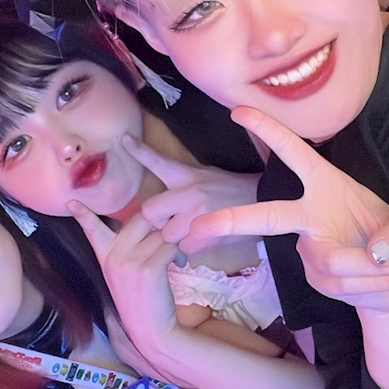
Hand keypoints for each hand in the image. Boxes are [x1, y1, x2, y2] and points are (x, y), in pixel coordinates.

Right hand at [69, 201, 180, 353]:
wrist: (151, 331)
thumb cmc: (142, 299)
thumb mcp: (124, 273)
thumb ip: (127, 248)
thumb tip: (145, 220)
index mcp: (106, 256)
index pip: (92, 230)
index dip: (83, 215)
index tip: (72, 201)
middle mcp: (114, 256)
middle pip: (142, 218)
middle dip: (160, 223)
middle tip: (169, 236)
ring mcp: (129, 262)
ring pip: (160, 232)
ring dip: (174, 240)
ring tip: (176, 255)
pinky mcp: (148, 269)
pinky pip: (170, 246)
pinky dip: (179, 253)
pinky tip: (179, 264)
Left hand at [123, 133, 260, 255]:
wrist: (264, 201)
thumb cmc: (231, 190)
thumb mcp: (205, 176)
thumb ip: (181, 185)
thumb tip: (158, 204)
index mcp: (187, 175)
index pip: (158, 161)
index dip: (139, 151)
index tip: (124, 140)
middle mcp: (189, 192)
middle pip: (150, 211)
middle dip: (156, 220)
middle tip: (170, 220)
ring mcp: (198, 214)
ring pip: (167, 235)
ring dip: (175, 237)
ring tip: (192, 230)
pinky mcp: (209, 234)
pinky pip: (185, 248)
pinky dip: (191, 248)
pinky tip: (204, 238)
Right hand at [190, 107, 388, 314]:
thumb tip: (377, 254)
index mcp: (327, 185)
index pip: (294, 154)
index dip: (268, 131)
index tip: (238, 112)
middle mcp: (310, 214)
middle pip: (266, 216)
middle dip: (232, 221)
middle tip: (198, 227)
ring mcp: (308, 248)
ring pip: (331, 262)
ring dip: (370, 271)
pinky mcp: (314, 275)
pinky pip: (338, 284)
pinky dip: (369, 286)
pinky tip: (380, 285)